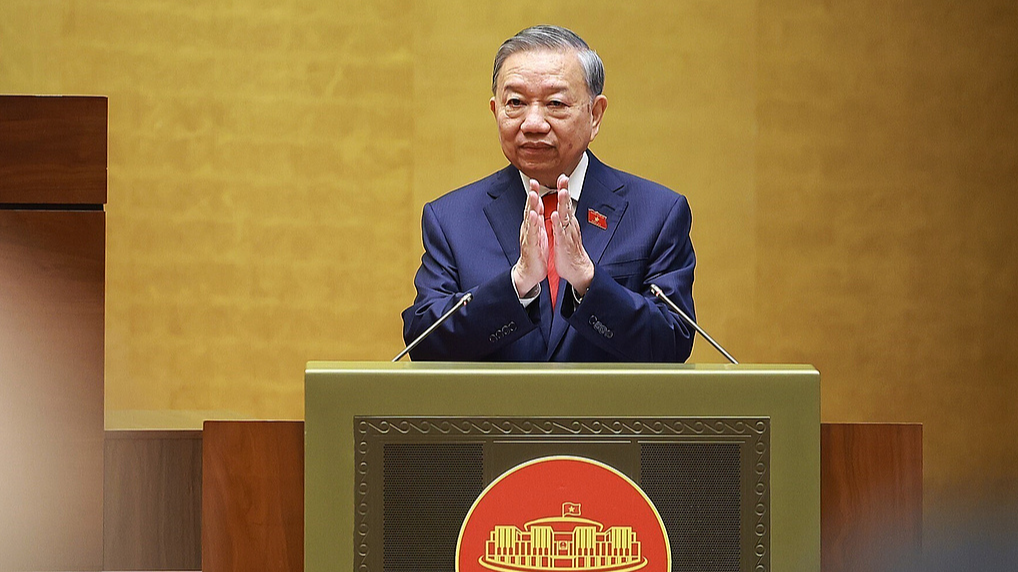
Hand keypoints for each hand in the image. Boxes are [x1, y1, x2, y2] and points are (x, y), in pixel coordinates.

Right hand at [512, 179, 547, 295]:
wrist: (530, 272)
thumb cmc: (536, 254)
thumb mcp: (538, 234)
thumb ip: (537, 222)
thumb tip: (537, 210)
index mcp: (533, 226)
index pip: (533, 207)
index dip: (534, 194)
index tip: (535, 181)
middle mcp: (529, 229)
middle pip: (529, 209)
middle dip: (532, 195)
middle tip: (533, 183)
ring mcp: (528, 236)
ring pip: (529, 219)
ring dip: (531, 206)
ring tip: (533, 194)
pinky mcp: (530, 246)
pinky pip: (532, 233)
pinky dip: (533, 224)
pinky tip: (533, 216)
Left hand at [549, 174, 593, 294]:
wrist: (577, 268)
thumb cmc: (569, 250)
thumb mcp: (567, 231)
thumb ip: (565, 219)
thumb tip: (564, 208)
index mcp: (568, 222)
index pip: (566, 203)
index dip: (564, 189)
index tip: (562, 176)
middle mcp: (569, 225)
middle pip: (567, 205)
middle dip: (565, 190)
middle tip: (564, 177)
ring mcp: (567, 233)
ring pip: (566, 216)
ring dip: (564, 204)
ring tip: (562, 191)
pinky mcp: (564, 244)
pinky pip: (560, 232)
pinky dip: (558, 223)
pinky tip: (555, 215)